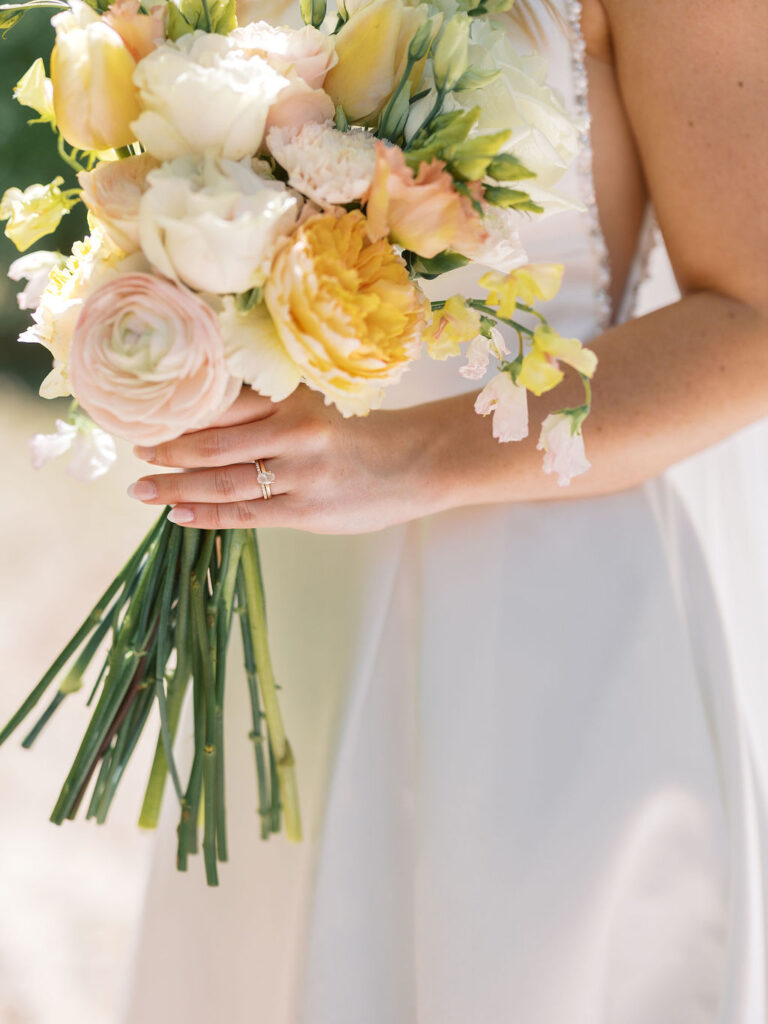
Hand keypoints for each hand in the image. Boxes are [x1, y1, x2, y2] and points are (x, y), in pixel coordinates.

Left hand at [128, 385, 440, 533]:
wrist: (415, 462)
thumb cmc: (361, 434)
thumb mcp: (318, 405)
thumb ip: (270, 410)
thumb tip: (205, 421)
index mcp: (293, 399)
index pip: (223, 406)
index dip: (181, 414)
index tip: (150, 416)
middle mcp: (294, 432)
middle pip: (214, 443)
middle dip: (168, 450)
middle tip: (137, 451)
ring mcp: (300, 474)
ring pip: (223, 481)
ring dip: (176, 486)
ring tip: (143, 490)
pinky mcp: (307, 510)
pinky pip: (244, 514)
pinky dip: (206, 514)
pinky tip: (178, 514)